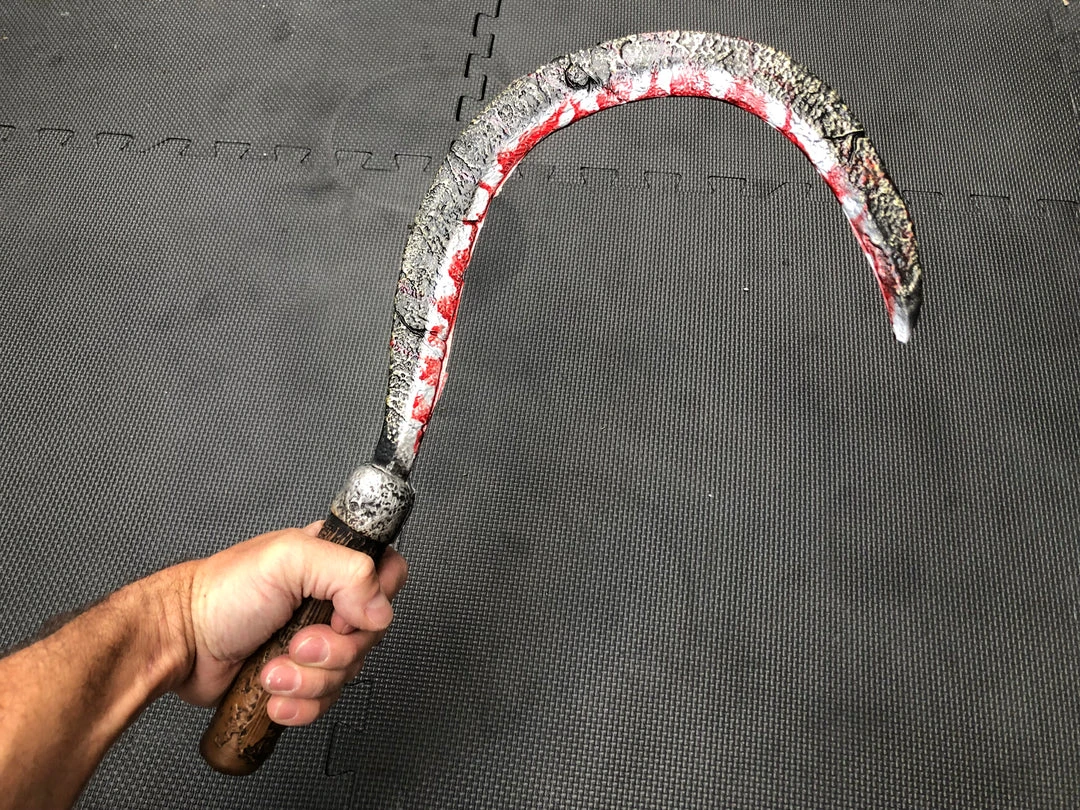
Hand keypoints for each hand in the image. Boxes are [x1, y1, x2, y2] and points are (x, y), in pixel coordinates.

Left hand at [172, 521, 407, 724]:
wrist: (180, 644)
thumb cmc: (219, 594)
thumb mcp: (287, 560)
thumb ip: (346, 572)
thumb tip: (380, 610)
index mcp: (332, 562)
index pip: (389, 575)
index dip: (376, 600)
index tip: (341, 611)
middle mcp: (330, 601)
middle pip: (371, 635)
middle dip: (331, 650)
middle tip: (296, 641)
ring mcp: (317, 642)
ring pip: (349, 673)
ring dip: (308, 680)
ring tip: (272, 667)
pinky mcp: (302, 679)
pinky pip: (325, 703)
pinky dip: (299, 704)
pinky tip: (273, 691)